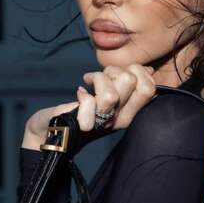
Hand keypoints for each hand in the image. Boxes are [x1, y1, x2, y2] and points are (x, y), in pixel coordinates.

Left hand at [23, 64, 156, 148]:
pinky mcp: (83, 124)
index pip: (150, 88)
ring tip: (90, 82)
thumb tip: (148, 71)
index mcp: (130, 112)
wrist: (53, 132)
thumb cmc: (81, 111)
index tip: (120, 73)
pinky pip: (89, 104)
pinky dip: (82, 94)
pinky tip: (79, 94)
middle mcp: (120, 119)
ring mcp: (102, 123)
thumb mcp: (110, 95)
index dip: (137, 71)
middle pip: (132, 83)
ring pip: (112, 93)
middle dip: (115, 70)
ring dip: (98, 79)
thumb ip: (128, 84)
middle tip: (102, 77)